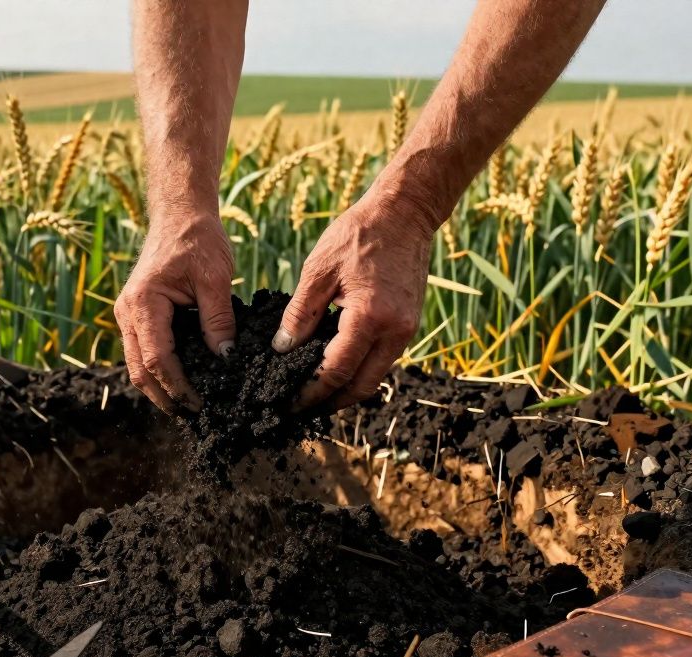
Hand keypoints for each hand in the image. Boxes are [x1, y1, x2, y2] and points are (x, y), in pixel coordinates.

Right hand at [115, 212, 235, 412]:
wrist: (180, 215)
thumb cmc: (197, 240)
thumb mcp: (215, 278)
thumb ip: (218, 320)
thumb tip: (225, 359)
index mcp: (144, 303)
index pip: (157, 359)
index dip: (178, 387)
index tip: (200, 405)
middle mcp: (127, 312)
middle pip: (139, 370)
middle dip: (164, 397)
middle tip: (192, 417)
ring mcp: (128, 314)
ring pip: (137, 363)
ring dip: (160, 387)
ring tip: (188, 406)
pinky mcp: (137, 315)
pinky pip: (144, 350)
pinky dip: (159, 370)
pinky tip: (182, 380)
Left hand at [273, 194, 432, 410]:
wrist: (405, 213)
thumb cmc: (359, 234)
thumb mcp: (318, 270)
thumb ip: (300, 314)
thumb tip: (282, 349)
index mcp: (369, 318)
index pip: (335, 372)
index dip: (310, 392)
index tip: (287, 402)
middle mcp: (395, 332)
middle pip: (360, 387)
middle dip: (329, 402)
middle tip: (300, 407)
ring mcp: (407, 330)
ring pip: (374, 377)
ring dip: (345, 389)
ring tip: (314, 391)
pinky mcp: (409, 325)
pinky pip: (383, 360)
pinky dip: (359, 369)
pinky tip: (335, 365)